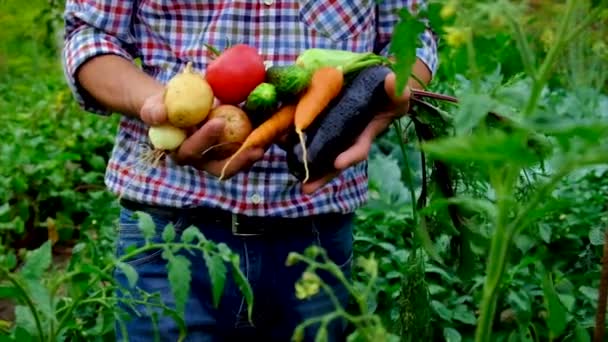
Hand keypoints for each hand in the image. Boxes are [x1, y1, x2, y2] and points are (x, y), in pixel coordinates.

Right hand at [140, 92, 263, 178]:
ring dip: (252, 157)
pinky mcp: (229, 152)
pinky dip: (257, 144)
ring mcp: (216, 158)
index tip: (219, 122)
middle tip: (255, 148)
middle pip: (219, 167)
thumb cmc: (165, 105)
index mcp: (180, 152)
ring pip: (235, 164)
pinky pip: (243, 152)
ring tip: (267, 146)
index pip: (192, 151)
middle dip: (238, 160)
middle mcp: (199, 161)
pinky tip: (272, 135)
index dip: (205, 139)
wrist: (176, 107)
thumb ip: (154, 110)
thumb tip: (160, 114)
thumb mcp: (155, 104)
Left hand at [301, 72, 411, 194]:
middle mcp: (349, 138)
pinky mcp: (323, 121)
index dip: (350, 156)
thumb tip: (392, 81)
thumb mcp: (399, 93)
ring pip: (319, 152)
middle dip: (322, 176)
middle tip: (307, 189)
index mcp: (367, 132)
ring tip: (291, 174)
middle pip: (334, 161)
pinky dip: (295, 139)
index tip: (338, 163)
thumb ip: (398, 91)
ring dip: (304, 163)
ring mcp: (335, 132)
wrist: (380, 86)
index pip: (359, 148)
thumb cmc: (391, 94)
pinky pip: (309, 133)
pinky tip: (280, 141)